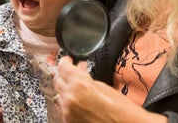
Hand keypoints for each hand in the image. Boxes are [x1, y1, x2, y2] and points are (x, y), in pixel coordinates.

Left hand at [53, 56, 167, 122]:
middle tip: (72, 73)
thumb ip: (85, 78)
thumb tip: (78, 70)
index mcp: (79, 84)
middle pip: (57, 80)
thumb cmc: (120, 107)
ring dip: (66, 90)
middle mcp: (69, 97)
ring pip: (58, 95)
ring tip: (76, 89)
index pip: (62, 66)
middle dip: (64, 75)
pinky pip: (62, 108)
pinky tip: (78, 102)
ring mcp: (67, 111)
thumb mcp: (102, 86)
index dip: (65, 61)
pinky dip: (67, 103)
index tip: (68, 60)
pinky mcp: (68, 122)